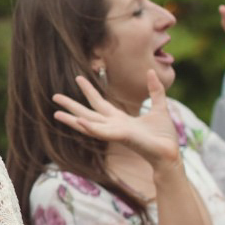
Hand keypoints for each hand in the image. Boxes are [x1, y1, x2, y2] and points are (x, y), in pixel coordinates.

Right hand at [52, 71, 179, 168]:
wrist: (170, 152)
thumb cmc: (164, 135)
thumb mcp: (160, 107)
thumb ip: (155, 90)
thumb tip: (149, 71)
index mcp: (119, 119)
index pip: (99, 103)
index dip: (88, 90)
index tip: (78, 78)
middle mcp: (112, 126)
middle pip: (87, 113)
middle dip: (71, 105)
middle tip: (54, 96)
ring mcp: (113, 133)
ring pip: (87, 125)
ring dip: (71, 119)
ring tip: (55, 113)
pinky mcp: (119, 137)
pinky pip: (101, 132)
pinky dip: (89, 127)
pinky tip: (79, 121)